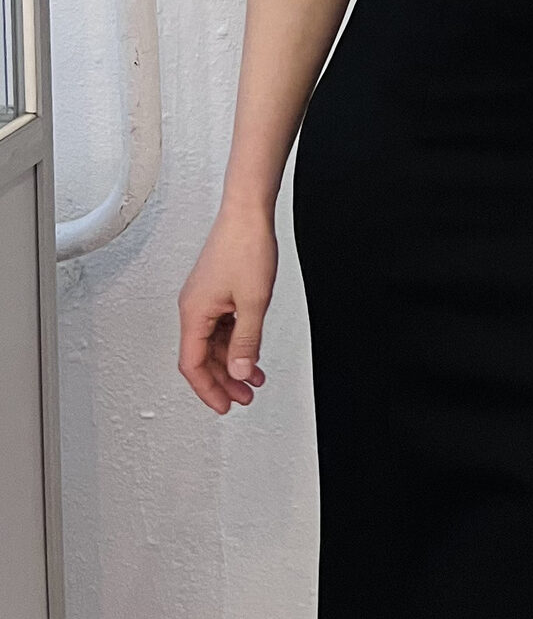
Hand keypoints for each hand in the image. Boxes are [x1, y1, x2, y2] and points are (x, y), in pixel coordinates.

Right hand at [177, 201, 277, 412]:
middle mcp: (193, 307)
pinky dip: (236, 341)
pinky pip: (221, 326)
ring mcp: (204, 298)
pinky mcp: (215, 290)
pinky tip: (251, 349)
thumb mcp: (253, 301)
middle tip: (244, 397)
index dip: (208, 390)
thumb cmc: (246, 246)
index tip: (224, 405)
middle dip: (224, 380)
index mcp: (194, 313)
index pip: (193, 365)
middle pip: (203, 357)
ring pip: (213, 342)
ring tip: (254, 377)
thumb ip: (246, 340)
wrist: (249, 212)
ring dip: (233, 361)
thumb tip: (239, 372)